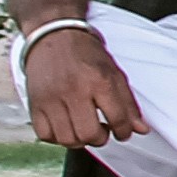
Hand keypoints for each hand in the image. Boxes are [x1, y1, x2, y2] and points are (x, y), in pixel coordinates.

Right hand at [20, 21, 147, 155]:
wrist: (54, 36)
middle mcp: (74, 91)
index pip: (117, 119)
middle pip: (90, 134)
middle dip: (101, 138)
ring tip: (85, 129)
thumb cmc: (86, 54)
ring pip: (67, 139)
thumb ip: (129, 103)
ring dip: (80, 140)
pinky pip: (45, 135)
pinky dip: (57, 137)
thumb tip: (141, 129)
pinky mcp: (35, 104)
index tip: (123, 132)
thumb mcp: (114, 72)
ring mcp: (51, 99)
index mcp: (99, 81)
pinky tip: (66, 127)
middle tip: (103, 130)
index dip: (124, 131)